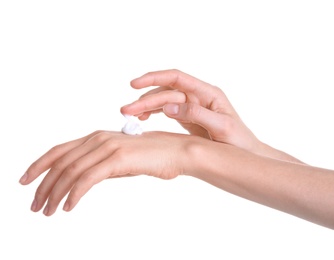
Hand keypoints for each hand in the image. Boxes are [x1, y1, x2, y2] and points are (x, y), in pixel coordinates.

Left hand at [19, 131, 199, 215]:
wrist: (174, 151)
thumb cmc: (148, 157)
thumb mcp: (117, 159)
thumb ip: (97, 164)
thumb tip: (79, 179)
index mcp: (94, 137)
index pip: (58, 150)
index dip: (38, 165)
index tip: (25, 181)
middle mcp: (96, 138)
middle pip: (59, 162)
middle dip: (42, 185)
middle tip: (34, 205)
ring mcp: (106, 147)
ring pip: (70, 171)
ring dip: (55, 194)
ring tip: (47, 211)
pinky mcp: (117, 159)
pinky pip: (88, 179)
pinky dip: (74, 194)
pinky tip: (67, 207)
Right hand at [121, 69, 258, 152]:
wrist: (246, 154)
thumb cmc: (238, 141)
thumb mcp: (221, 127)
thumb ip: (196, 115)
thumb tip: (168, 107)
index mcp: (207, 93)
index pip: (176, 78)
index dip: (154, 78)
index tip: (135, 84)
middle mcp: (197, 96)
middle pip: (165, 91)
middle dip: (144, 99)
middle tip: (125, 111)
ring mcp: (191, 106)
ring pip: (163, 100)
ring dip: (145, 106)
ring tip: (129, 116)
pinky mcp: (187, 117)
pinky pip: (166, 111)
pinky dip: (153, 113)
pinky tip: (142, 119)